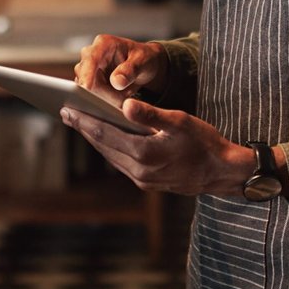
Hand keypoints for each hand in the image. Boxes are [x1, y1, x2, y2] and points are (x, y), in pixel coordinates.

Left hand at [60, 101, 251, 196]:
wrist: (222, 173)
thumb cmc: (205, 143)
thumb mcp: (180, 121)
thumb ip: (150, 114)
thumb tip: (124, 105)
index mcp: (145, 152)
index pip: (105, 133)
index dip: (84, 120)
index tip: (67, 108)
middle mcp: (139, 170)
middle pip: (103, 146)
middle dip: (84, 128)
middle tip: (66, 112)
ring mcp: (142, 179)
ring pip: (111, 156)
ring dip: (95, 139)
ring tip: (81, 124)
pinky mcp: (147, 183)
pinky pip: (121, 163)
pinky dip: (110, 148)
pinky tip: (106, 138)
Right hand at [74, 34, 165, 107]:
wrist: (143, 66)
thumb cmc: (143, 59)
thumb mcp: (143, 61)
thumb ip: (130, 70)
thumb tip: (116, 82)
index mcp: (104, 44)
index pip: (91, 58)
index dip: (87, 74)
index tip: (87, 89)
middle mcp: (92, 54)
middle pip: (86, 77)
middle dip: (103, 92)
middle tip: (122, 100)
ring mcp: (88, 69)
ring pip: (88, 89)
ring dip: (105, 98)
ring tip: (124, 95)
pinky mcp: (89, 82)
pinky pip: (92, 95)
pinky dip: (105, 100)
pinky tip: (118, 97)